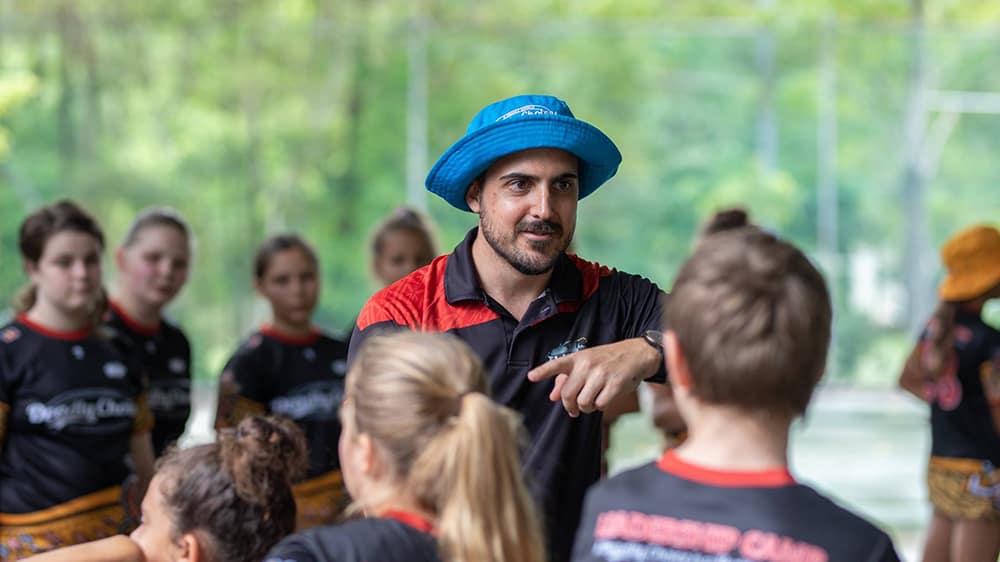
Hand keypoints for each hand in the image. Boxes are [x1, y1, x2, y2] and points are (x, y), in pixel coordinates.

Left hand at [527, 338, 660, 416]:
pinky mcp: (615, 384)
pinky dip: (601, 406)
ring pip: (584, 403)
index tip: (531, 376)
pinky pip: (600, 405)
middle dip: (570, 407)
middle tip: (574, 409)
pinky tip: (605, 398)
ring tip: (593, 401)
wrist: (637, 354)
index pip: (557, 364)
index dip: (543, 371)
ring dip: (587, 407)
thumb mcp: (587, 363)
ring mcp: (601, 374)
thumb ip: (567, 379)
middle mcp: (588, 365)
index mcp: (578, 358)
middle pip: (569, 395)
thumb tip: (553, 397)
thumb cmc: (608, 360)